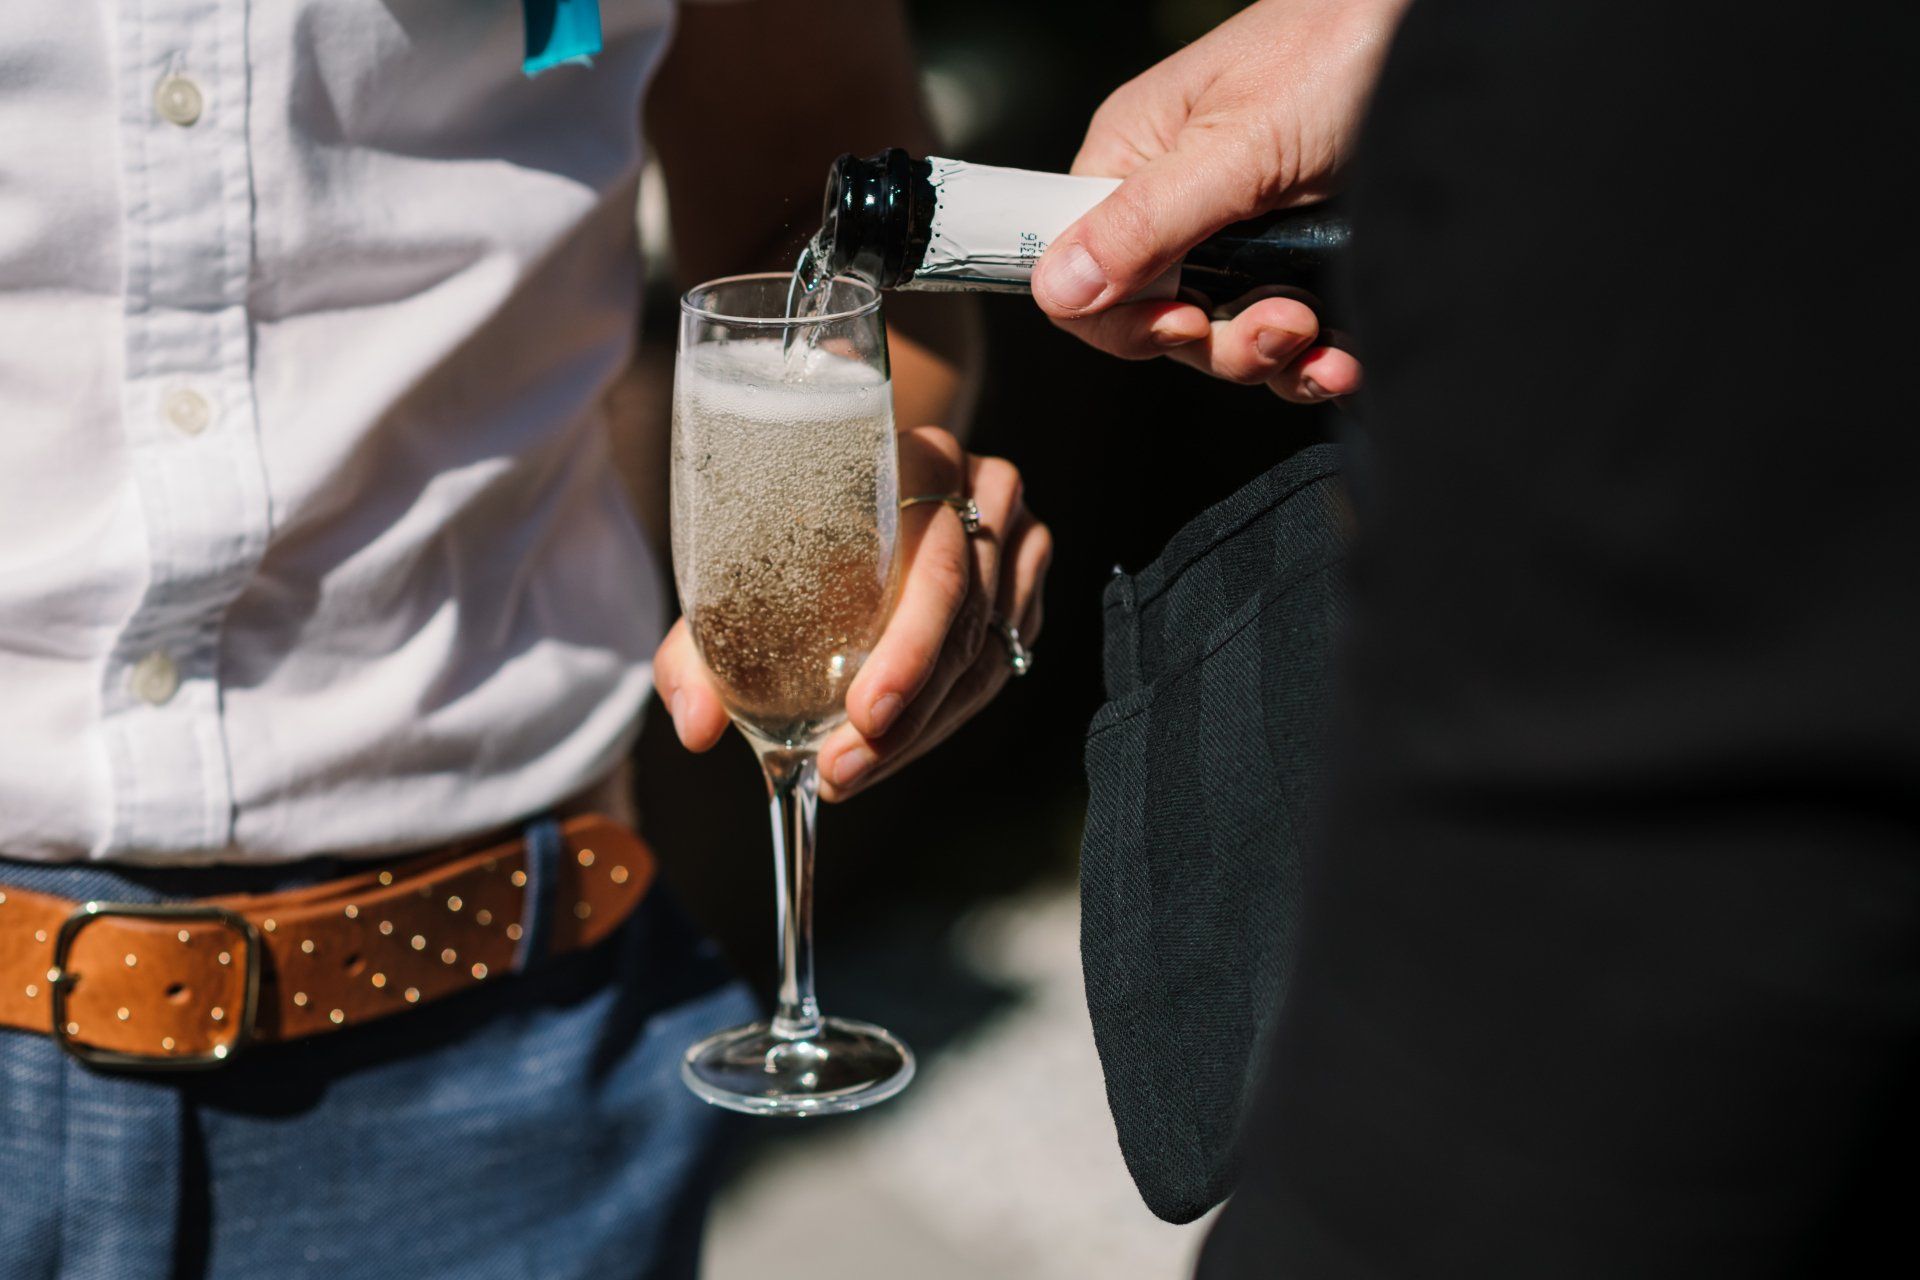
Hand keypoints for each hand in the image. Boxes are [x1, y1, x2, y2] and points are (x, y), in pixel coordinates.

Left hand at [654, 426, 1050, 801]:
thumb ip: (700, 648)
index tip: (861, 713)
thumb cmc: (790, 525)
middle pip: (963, 618)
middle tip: (843, 767)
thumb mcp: (735, 564)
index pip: (936, 559)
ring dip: (918, 731)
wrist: (863, 482)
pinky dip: (941, 719)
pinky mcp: (1027, 587)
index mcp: (919, 458)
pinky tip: (891, 748)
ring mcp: (1017, 541)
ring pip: (983, 655)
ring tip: (851, 772)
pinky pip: (997, 668)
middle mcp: (983, 491)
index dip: (907, 646)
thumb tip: (695, 728)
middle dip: (905, 713)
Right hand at [1031, 0, 1410, 401]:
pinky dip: (1315, 362)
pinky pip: (1289, 341)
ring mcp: (1244, 238)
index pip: (1080, 271)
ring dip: (1272, 358)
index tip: (1183, 322)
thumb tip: (1055, 287)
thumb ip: (1146, 221)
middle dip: (1220, 342)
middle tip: (1282, 322)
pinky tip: (1344, 359)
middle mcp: (1181, 204)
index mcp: (1137, 160)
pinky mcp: (1303, 262)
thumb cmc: (1342, 45)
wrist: (1453, 40)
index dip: (1122, 317)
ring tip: (1321, 338)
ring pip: (1225, 340)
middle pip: (1159, 321)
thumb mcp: (1241, 145)